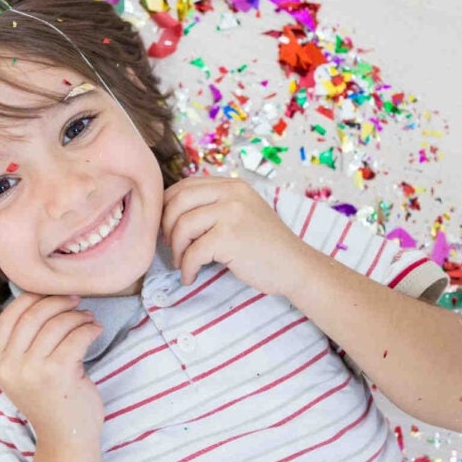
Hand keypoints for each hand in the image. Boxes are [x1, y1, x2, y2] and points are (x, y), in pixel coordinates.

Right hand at [0, 293, 104, 448]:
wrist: (66, 439)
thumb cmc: (50, 400)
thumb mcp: (24, 372)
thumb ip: (23, 343)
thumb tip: (42, 297)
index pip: (9, 316)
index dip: (32, 298)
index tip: (52, 293)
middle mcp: (10, 367)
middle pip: (33, 315)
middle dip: (58, 302)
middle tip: (76, 302)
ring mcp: (31, 371)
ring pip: (57, 324)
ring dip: (77, 316)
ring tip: (88, 320)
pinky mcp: (57, 374)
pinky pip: (76, 336)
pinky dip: (90, 328)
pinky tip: (96, 331)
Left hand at [162, 176, 305, 292]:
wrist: (295, 266)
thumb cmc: (266, 244)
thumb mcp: (242, 212)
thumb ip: (215, 205)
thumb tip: (172, 212)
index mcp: (232, 185)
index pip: (186, 185)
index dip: (168, 205)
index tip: (167, 226)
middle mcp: (231, 193)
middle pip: (178, 202)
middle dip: (166, 226)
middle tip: (169, 246)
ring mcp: (231, 213)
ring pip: (182, 226)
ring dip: (176, 250)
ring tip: (182, 263)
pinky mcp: (229, 237)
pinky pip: (193, 252)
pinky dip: (186, 267)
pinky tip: (190, 276)